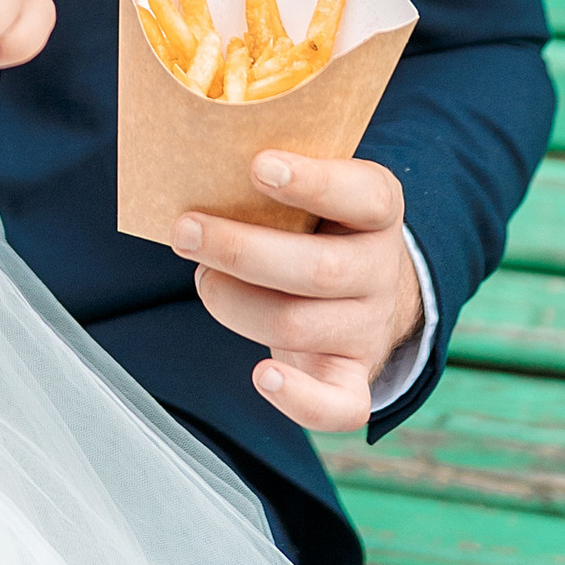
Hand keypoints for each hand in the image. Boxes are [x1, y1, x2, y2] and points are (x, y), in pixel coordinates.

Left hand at [173, 151, 422, 434]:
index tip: (258, 166)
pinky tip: (263, 377)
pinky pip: (339, 405)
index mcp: (376, 211)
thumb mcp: (311, 187)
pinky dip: (300, 400)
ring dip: (234, 304)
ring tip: (203, 278)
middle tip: (184, 230)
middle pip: (317, 270)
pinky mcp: (353, 378)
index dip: (313, 182)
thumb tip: (190, 158)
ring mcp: (368, 329)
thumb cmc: (314, 225)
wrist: (368, 289)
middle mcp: (379, 271)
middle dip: (239, 251)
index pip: (362, 195)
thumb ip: (272, 173)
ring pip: (298, 327)